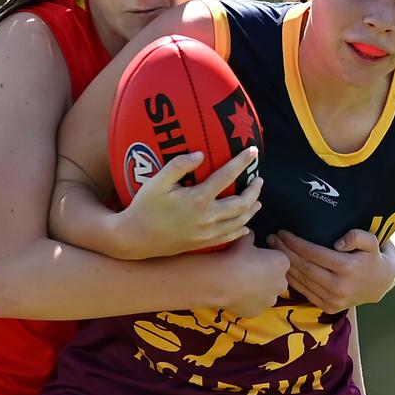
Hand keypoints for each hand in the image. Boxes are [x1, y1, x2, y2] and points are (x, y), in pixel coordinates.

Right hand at [118, 147, 262, 258]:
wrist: (135, 239)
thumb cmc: (144, 207)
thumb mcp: (157, 182)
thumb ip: (178, 165)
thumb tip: (200, 154)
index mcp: (198, 199)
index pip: (227, 176)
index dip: (242, 162)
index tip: (252, 151)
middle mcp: (207, 217)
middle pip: (242, 203)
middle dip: (254, 190)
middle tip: (259, 179)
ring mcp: (207, 233)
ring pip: (239, 222)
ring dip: (252, 209)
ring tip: (257, 200)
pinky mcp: (203, 244)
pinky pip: (229, 237)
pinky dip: (241, 230)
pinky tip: (245, 226)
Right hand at [216, 233, 289, 317]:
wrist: (222, 280)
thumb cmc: (236, 255)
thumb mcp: (244, 238)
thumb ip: (251, 237)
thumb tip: (250, 235)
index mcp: (282, 262)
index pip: (279, 259)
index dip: (267, 257)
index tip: (254, 257)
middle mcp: (282, 283)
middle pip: (276, 278)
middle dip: (266, 275)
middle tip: (248, 270)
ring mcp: (270, 300)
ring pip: (266, 294)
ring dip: (258, 289)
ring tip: (240, 283)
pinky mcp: (258, 312)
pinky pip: (254, 305)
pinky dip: (248, 301)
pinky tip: (236, 294)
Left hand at [266, 228, 394, 312]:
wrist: (379, 284)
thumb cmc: (371, 257)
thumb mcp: (371, 241)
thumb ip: (358, 236)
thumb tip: (338, 242)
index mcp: (348, 268)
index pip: (314, 253)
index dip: (296, 243)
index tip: (283, 232)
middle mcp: (338, 287)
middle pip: (304, 267)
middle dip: (285, 251)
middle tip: (272, 238)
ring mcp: (332, 300)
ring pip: (301, 280)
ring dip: (285, 264)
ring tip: (273, 249)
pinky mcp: (327, 307)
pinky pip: (304, 291)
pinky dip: (291, 279)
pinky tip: (283, 267)